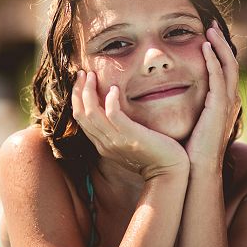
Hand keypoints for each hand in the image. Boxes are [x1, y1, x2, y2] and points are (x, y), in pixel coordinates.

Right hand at [72, 71, 187, 179]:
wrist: (168, 173)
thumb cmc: (154, 157)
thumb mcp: (129, 145)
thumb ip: (118, 132)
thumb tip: (114, 114)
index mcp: (103, 145)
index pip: (81, 119)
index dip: (77, 98)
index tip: (81, 81)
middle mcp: (105, 143)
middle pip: (81, 114)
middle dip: (79, 91)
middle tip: (82, 73)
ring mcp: (116, 141)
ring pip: (91, 113)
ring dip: (89, 91)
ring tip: (92, 75)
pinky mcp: (131, 136)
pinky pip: (113, 114)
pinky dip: (110, 100)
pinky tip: (114, 88)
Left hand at [185, 24, 240, 167]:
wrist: (196, 171)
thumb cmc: (188, 151)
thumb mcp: (189, 123)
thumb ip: (185, 107)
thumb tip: (165, 95)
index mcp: (222, 104)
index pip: (223, 70)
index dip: (216, 51)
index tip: (205, 35)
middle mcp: (228, 101)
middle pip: (230, 63)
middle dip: (221, 43)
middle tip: (211, 24)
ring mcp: (227, 104)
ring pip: (229, 66)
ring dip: (219, 46)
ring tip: (209, 29)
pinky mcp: (220, 108)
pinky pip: (220, 77)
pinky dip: (214, 60)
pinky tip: (204, 46)